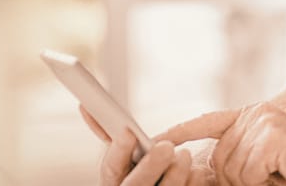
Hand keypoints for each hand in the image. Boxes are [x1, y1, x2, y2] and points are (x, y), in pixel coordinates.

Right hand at [80, 106, 211, 185]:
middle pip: (135, 185)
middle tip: (166, 147)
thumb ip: (109, 137)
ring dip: (174, 175)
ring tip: (185, 155)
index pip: (111, 168)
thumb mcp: (122, 158)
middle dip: (150, 165)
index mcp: (113, 181)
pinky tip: (198, 173)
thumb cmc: (136, 173)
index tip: (128, 132)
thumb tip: (86, 108)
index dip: (117, 150)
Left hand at [158, 102, 285, 185]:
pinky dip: (264, 181)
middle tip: (270, 178)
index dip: (181, 131)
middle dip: (235, 180)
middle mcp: (255, 115)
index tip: (157, 138)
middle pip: (217, 157)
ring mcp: (263, 123)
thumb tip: (204, 168)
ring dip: (253, 182)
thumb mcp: (267, 161)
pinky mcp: (272, 136)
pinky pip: (248, 171)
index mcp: (252, 117)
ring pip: (232, 168)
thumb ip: (240, 158)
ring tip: (282, 174)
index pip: (208, 122)